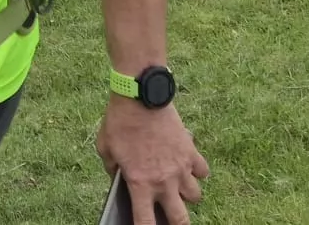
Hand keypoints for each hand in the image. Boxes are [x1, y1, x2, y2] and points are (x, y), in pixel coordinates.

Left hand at [97, 96, 208, 224]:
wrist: (141, 95)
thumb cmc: (119, 121)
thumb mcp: (105, 149)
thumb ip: (112, 169)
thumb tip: (117, 177)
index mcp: (140, 184)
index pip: (145, 222)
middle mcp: (164, 181)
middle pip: (180, 219)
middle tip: (171, 219)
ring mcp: (181, 168)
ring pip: (195, 196)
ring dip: (187, 195)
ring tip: (178, 187)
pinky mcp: (191, 151)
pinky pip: (202, 171)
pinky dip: (198, 172)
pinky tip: (188, 166)